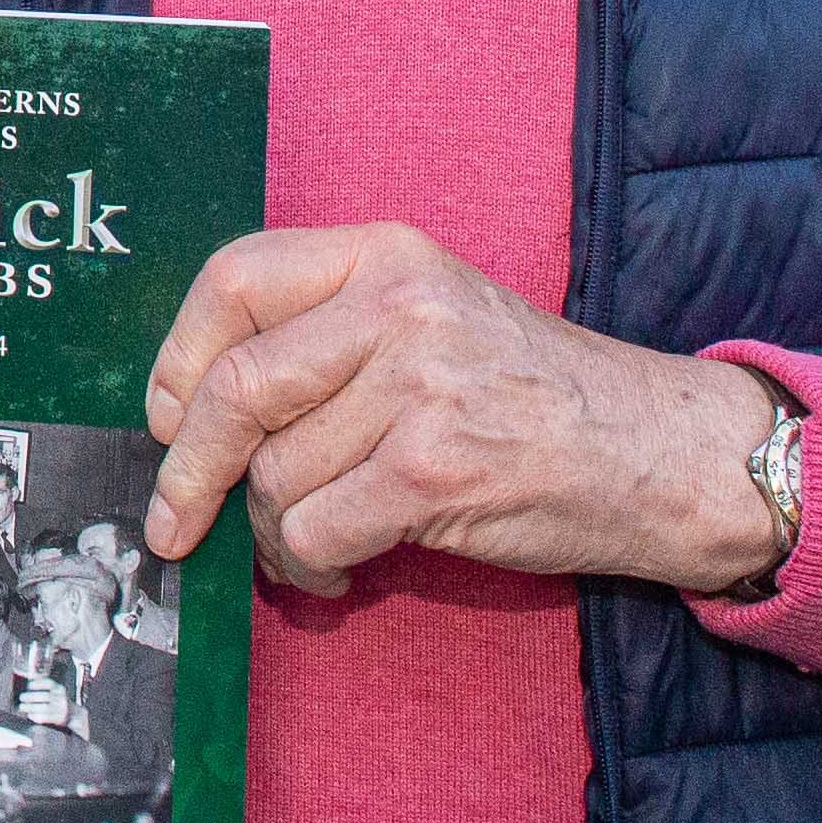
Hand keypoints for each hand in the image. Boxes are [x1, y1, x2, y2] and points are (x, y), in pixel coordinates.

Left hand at [141, 225, 784, 598]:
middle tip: (175, 521)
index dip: (179, 357)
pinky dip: (310, 565)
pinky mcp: (436, 469)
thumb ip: (330, 337)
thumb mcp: (434, 318)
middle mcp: (400, 306)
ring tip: (311, 543)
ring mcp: (420, 386)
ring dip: (272, 533)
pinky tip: (341, 567)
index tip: (163, 417)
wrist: (658, 450)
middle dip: (188, 470)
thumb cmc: (533, 396)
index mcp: (386, 255)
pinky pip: (316, 529)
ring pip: (275, 475)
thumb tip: (195, 412)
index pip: (236, 279)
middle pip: (236, 388)